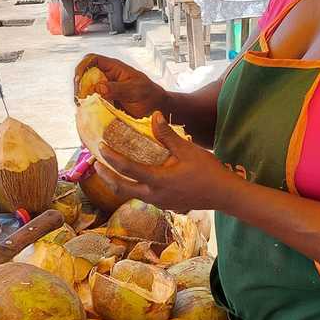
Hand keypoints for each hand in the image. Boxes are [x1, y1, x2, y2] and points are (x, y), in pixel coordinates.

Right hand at [74, 53, 166, 118]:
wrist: (157, 110)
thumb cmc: (150, 96)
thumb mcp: (136, 91)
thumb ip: (118, 88)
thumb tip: (98, 87)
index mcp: (114, 68)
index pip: (92, 59)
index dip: (82, 66)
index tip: (79, 80)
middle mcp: (107, 77)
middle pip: (84, 75)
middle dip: (79, 85)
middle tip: (79, 99)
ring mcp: (104, 90)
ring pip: (86, 90)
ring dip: (82, 98)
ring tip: (82, 107)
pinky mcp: (104, 102)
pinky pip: (91, 102)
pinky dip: (87, 107)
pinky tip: (87, 113)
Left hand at [96, 113, 236, 212]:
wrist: (224, 195)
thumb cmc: (208, 171)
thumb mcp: (188, 150)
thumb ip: (167, 135)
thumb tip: (154, 115)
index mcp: (158, 181)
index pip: (128, 170)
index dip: (112, 158)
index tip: (100, 147)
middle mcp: (154, 195)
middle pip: (121, 188)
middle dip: (106, 176)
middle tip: (95, 164)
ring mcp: (159, 202)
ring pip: (130, 194)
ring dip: (117, 182)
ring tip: (108, 170)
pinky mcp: (164, 204)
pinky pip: (141, 195)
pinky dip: (131, 185)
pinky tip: (132, 177)